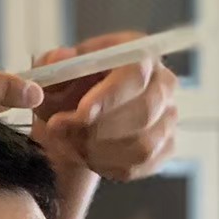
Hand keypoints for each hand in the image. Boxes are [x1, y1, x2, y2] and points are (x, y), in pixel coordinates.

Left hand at [29, 30, 178, 184]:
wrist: (74, 120)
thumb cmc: (66, 90)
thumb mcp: (51, 71)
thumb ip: (52, 63)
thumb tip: (62, 57)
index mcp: (137, 52)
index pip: (137, 72)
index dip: (110, 96)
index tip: (80, 115)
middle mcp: (161, 82)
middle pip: (144, 111)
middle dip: (98, 129)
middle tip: (62, 132)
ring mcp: (168, 116)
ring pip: (142, 144)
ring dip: (98, 150)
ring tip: (69, 143)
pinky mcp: (166, 146)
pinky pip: (141, 164)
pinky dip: (108, 166)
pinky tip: (88, 156)